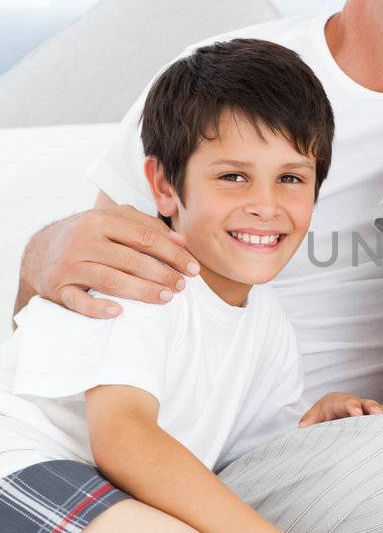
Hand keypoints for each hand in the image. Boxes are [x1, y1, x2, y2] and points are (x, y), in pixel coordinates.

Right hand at [36, 207, 199, 318]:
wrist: (39, 253)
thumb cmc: (86, 238)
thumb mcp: (112, 224)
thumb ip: (146, 227)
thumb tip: (182, 240)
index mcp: (101, 220)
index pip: (146, 237)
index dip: (173, 253)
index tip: (193, 268)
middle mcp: (84, 240)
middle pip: (132, 259)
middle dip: (162, 274)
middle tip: (182, 286)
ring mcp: (70, 265)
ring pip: (112, 280)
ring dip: (142, 291)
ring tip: (166, 298)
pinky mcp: (58, 287)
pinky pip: (80, 301)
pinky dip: (98, 308)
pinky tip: (119, 312)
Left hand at [298, 391, 382, 426]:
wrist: (334, 409)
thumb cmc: (324, 414)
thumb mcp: (314, 416)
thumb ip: (309, 421)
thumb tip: (302, 427)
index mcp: (341, 403)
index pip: (348, 403)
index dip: (352, 407)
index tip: (356, 413)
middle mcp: (358, 404)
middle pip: (368, 404)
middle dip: (373, 408)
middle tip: (377, 414)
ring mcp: (369, 411)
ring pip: (381, 410)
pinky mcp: (377, 419)